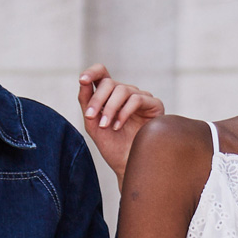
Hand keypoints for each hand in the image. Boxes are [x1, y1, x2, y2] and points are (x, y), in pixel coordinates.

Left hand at [79, 66, 161, 184]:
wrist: (127, 165)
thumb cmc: (111, 146)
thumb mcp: (92, 124)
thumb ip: (86, 102)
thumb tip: (83, 80)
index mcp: (110, 95)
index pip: (102, 73)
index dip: (92, 72)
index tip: (83, 80)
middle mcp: (125, 94)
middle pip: (109, 82)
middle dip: (97, 99)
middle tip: (90, 117)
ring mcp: (140, 98)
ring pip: (123, 89)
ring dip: (110, 108)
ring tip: (106, 126)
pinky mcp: (154, 105)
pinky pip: (137, 99)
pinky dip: (124, 112)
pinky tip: (118, 126)